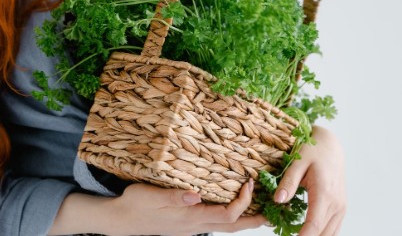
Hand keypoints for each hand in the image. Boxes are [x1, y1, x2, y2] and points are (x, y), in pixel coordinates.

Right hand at [106, 179, 265, 235]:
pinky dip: (228, 217)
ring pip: (224, 227)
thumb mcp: (151, 196)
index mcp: (189, 218)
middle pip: (231, 226)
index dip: (243, 202)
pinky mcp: (186, 224)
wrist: (121, 219)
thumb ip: (174, 196)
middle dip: (253, 220)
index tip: (250, 183)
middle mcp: (194, 226)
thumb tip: (196, 194)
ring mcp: (190, 227)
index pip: (226, 214)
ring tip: (259, 212)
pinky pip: (214, 223)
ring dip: (243, 220)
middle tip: (273, 212)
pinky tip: (229, 208)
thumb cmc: (135, 204)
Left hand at [273, 126, 345, 235]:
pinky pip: (334, 228)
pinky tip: (307, 233)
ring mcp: (341, 207)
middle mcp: (336, 203)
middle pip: (322, 233)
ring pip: (330, 234)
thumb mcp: (297, 162)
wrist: (331, 147)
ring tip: (295, 235)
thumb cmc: (313, 151)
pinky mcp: (341, 207)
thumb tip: (278, 200)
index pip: (314, 225)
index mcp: (324, 193)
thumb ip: (288, 182)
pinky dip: (322, 233)